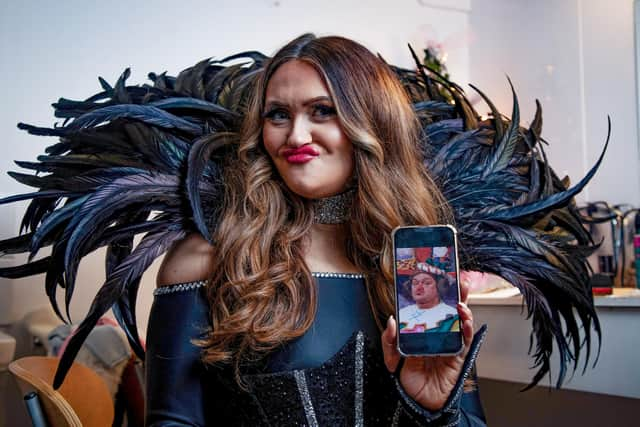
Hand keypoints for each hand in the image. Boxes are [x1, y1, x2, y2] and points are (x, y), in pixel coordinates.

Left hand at [381, 275, 473, 410]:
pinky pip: (465, 341)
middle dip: (454, 293)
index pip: (429, 308)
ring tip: (460, 298)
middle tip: (457, 278)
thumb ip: (390, 340)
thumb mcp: (391, 359)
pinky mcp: (458, 356)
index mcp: (422, 332)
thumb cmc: (408, 380)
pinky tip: (465, 320)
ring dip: (464, 308)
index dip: (434, 293)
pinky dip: (467, 329)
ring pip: (460, 321)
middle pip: (448, 310)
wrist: (419, 403)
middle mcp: (437, 334)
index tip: (435, 277)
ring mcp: (449, 344)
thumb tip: (392, 320)